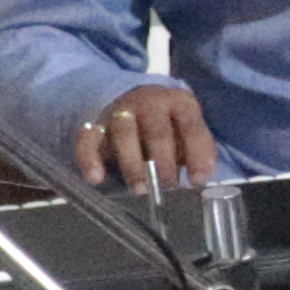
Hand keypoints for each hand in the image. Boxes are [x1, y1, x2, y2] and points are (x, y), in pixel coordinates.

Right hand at [74, 82, 223, 189]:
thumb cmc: (169, 123)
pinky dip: (89, 158)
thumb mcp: (188, 129)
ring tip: (140, 189)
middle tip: (169, 186)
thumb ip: (197, 150)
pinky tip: (96, 178)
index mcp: (179, 101)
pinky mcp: (97, 123)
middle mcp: (149, 101)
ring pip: (124, 133)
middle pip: (157, 131)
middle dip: (164, 162)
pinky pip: (88, 139)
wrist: (133, 99)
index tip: (197, 181)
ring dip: (133, 164)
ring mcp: (121, 111)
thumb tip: (201, 177)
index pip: (191, 125)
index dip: (197, 154)